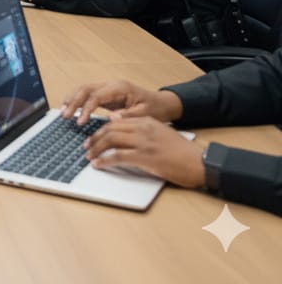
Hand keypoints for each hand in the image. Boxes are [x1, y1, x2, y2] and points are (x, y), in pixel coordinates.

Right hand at [61, 79, 183, 125]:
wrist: (162, 103)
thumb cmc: (155, 109)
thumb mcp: (145, 115)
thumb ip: (127, 116)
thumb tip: (110, 118)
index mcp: (119, 88)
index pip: (96, 96)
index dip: (86, 109)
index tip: (80, 122)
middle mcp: (111, 85)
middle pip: (86, 89)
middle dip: (73, 102)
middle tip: (65, 116)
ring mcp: (108, 88)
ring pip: (84, 89)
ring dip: (72, 99)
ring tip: (63, 111)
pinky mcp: (106, 94)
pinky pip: (88, 94)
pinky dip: (78, 100)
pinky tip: (72, 109)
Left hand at [85, 117, 205, 188]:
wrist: (200, 162)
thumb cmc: (181, 151)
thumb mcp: (160, 132)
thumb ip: (140, 127)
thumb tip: (117, 124)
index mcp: (145, 120)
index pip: (115, 121)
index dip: (101, 128)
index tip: (92, 136)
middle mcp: (142, 128)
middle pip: (109, 129)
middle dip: (94, 138)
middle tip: (86, 146)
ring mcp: (143, 142)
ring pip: (111, 140)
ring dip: (96, 148)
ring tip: (89, 155)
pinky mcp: (145, 157)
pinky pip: (118, 156)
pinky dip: (105, 160)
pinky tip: (99, 164)